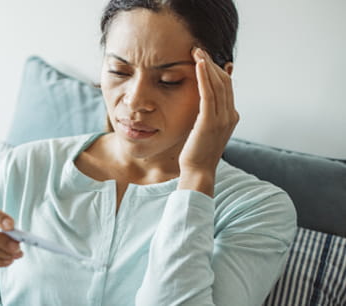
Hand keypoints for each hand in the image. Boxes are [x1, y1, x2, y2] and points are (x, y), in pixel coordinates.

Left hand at [178, 48, 238, 194]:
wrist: (199, 171)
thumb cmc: (198, 152)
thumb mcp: (206, 130)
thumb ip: (208, 114)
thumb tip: (205, 100)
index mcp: (231, 116)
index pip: (227, 86)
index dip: (216, 69)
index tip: (204, 57)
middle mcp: (230, 115)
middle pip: (224, 81)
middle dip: (211, 63)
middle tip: (198, 49)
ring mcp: (222, 119)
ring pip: (218, 85)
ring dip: (207, 65)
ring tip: (196, 51)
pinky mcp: (210, 123)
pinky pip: (209, 95)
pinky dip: (205, 78)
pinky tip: (199, 65)